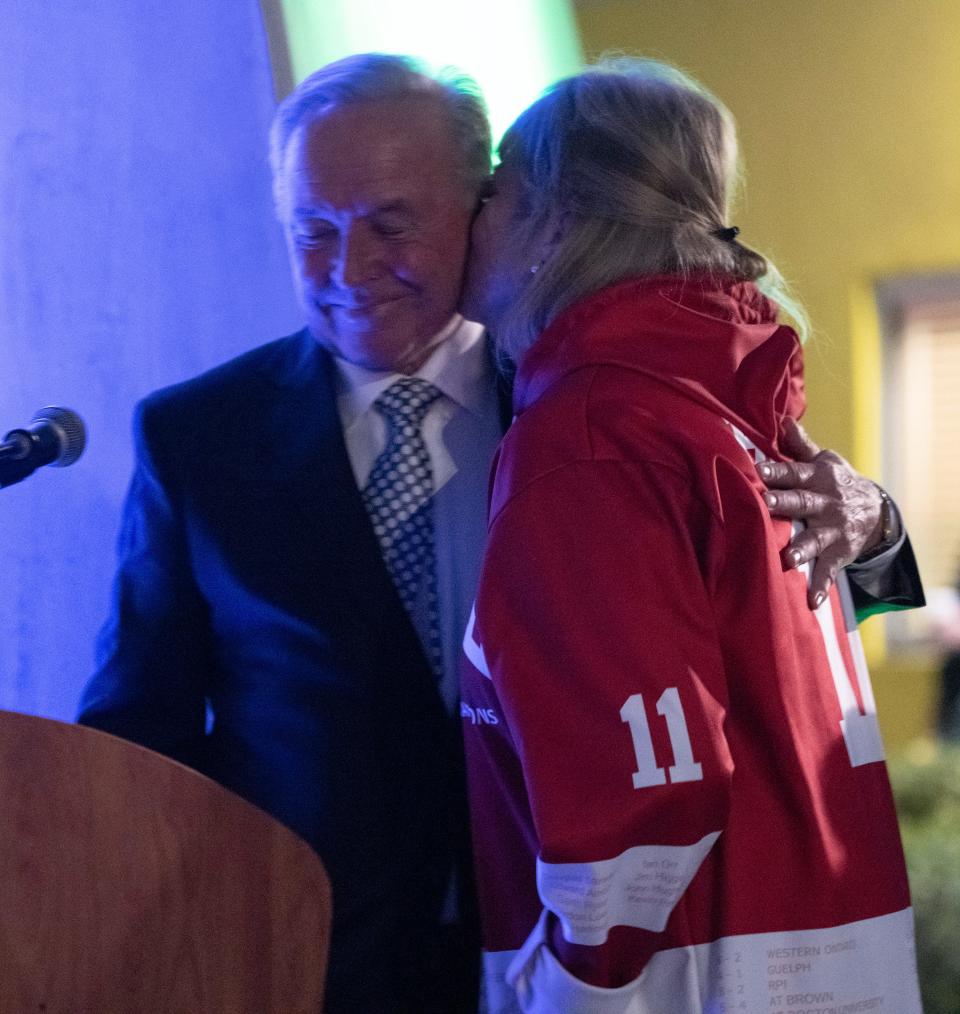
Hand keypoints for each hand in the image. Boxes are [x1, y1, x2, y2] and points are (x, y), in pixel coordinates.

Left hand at [757, 417, 883, 608]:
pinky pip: (828, 572)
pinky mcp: (839, 554)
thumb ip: (799, 445)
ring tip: (787, 559)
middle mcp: (825, 504)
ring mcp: (833, 531)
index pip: (794, 472)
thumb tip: (781, 418)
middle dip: (782, 504)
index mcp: (818, 478)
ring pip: (814, 539)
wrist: (877, 512)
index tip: (756, 469)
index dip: (776, 470)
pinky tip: (811, 603)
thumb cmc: (837, 482)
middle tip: (764, 504)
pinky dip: (820, 587)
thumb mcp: (824, 461)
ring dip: (801, 548)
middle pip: (801, 503)